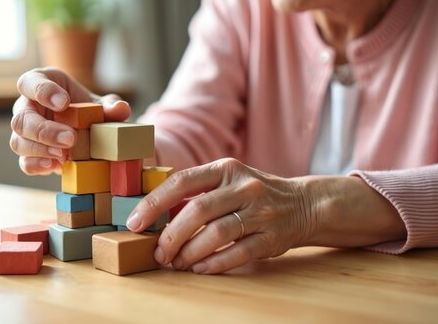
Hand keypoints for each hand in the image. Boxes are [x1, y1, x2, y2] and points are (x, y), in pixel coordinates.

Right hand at [10, 67, 130, 174]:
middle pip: (21, 118)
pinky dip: (38, 166)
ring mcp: (25, 133)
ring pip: (18, 141)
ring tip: (63, 155)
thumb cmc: (87, 109)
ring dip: (41, 150)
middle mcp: (26, 107)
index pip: (29, 83)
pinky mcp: (30, 154)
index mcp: (40, 84)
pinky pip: (25, 162)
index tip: (64, 103)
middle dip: (44, 130)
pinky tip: (56, 166)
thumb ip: (110, 106)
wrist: (86, 130)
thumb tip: (121, 109)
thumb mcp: (100, 104)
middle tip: (70, 138)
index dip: (43, 92)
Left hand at [126, 158, 318, 273]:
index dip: (154, 203)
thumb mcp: (228, 180)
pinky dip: (214, 263)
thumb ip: (197, 192)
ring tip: (176, 264)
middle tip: (158, 254)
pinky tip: (199, 268)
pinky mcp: (272, 237)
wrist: (303, 204)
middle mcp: (244, 186)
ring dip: (190, 253)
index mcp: (225, 169)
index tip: (134, 222)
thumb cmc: (253, 194)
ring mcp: (260, 211)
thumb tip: (154, 215)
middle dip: (171, 235)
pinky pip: (238, 253)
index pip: (182, 181)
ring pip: (217, 233)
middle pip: (198, 210)